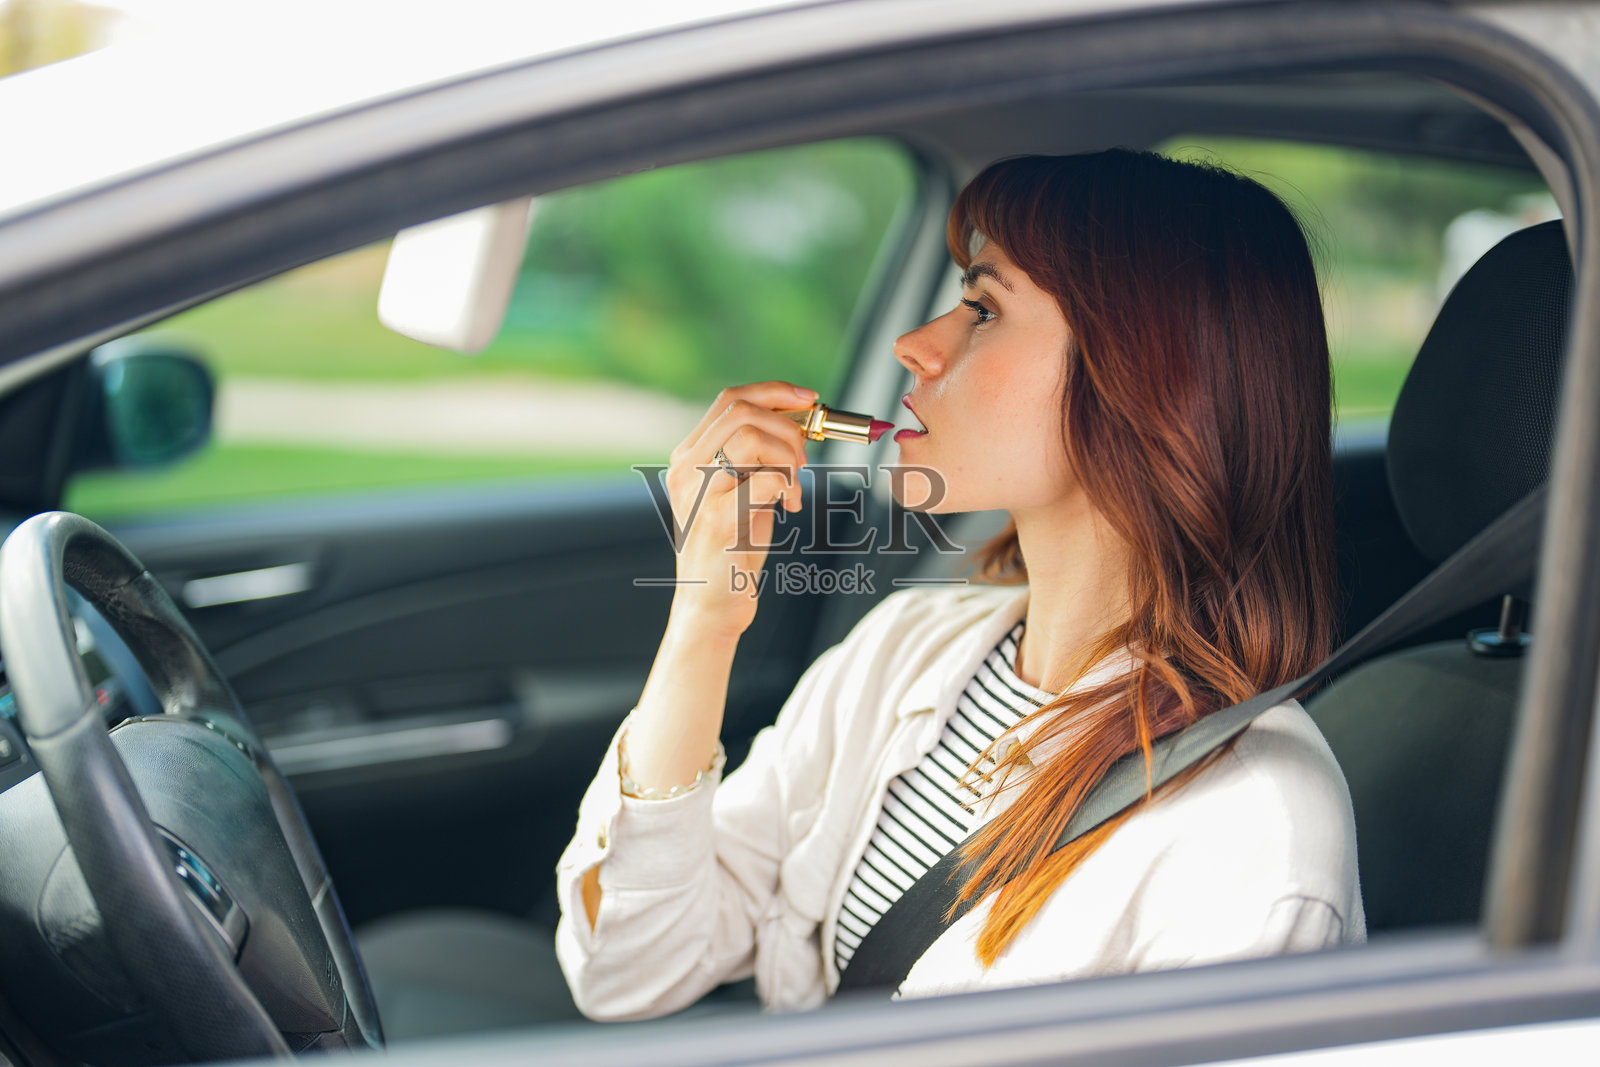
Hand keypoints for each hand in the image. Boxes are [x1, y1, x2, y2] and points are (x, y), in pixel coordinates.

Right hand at [663, 381, 815, 636]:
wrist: (712, 605)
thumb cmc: (732, 549)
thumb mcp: (744, 492)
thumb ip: (759, 458)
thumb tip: (800, 424)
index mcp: (689, 456)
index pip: (730, 399)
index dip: (775, 392)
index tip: (811, 400)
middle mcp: (685, 468)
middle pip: (742, 411)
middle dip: (788, 427)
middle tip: (805, 459)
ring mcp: (698, 492)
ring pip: (751, 436)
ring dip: (788, 456)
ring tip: (795, 487)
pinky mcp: (716, 519)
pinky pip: (764, 479)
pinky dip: (788, 486)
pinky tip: (790, 506)